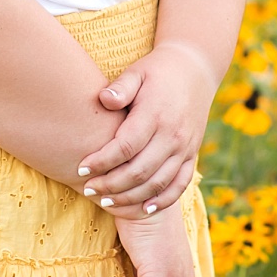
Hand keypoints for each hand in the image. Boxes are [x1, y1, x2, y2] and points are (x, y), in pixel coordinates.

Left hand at [76, 41, 214, 218]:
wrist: (196, 68)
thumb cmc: (157, 71)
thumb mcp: (137, 72)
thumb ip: (121, 87)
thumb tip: (104, 99)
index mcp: (156, 115)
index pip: (125, 147)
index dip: (101, 162)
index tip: (81, 169)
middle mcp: (173, 135)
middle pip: (139, 171)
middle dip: (110, 184)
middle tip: (88, 189)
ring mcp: (185, 147)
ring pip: (157, 183)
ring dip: (130, 197)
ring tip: (106, 200)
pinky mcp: (192, 154)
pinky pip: (180, 184)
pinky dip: (163, 200)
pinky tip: (144, 208)